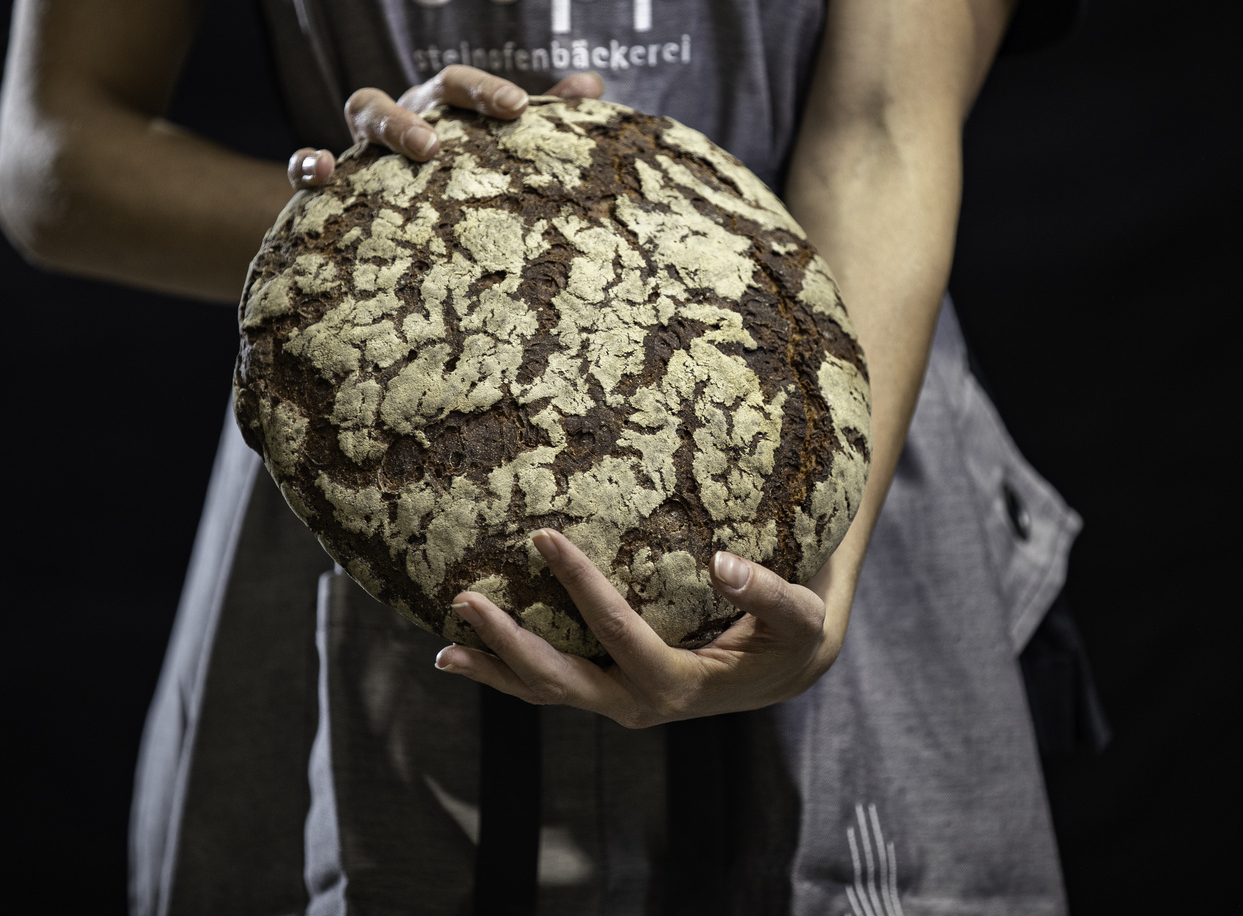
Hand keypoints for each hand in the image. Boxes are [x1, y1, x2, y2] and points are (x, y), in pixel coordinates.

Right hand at [284, 66, 604, 189]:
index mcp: (443, 109)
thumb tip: (591, 85)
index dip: (486, 90)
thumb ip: (546, 118)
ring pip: (363, 109)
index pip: (461, 87)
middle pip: (413, 94)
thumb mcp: (500, 151)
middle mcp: (405, 117)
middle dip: (432, 108)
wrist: (394, 223)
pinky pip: (306, 162)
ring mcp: (365, 144)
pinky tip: (323, 172)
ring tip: (418, 148)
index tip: (519, 108)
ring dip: (387, 124)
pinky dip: (309, 161)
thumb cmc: (461, 180)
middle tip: (446, 141)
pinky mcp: (330, 182)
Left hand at [432, 529, 845, 727]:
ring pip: (544, 692)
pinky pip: (551, 686)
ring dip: (495, 668)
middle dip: (509, 643)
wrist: (786, 672)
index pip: (619, 633)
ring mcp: (618, 703)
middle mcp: (638, 705)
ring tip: (443, 650)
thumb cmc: (792, 636)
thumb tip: (722, 563)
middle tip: (465, 601)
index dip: (580, 585)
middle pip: (559, 680)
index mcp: (678, 686)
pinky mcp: (608, 692)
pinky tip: (467, 655)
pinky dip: (508, 674)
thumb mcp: (798, 615)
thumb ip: (766, 592)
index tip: (544, 536)